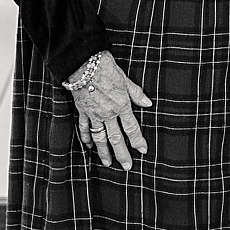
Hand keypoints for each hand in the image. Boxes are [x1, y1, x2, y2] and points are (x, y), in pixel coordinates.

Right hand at [66, 52, 152, 169]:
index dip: (138, 141)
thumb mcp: (125, 79)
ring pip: (99, 137)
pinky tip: (89, 146)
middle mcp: (108, 113)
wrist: (83, 63)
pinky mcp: (82, 110)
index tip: (142, 150)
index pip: (132, 128)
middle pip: (116, 138)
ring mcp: (93, 113)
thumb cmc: (105, 67)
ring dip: (104, 152)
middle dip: (122, 154)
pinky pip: (84, 127)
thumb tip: (148, 103)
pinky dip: (86, 138)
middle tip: (127, 166)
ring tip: (108, 163)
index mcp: (121, 105)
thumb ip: (136, 93)